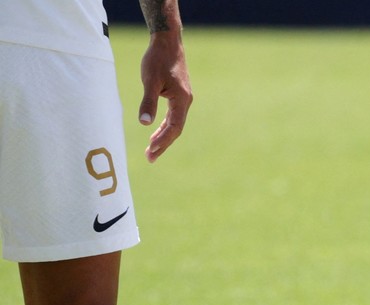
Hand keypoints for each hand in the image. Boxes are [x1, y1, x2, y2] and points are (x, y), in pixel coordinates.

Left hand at [138, 31, 192, 161]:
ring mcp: (183, 99)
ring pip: (175, 124)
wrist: (168, 42)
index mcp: (182, 100)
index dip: (163, 141)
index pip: (174, 127)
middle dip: (163, 144)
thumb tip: (145, 123)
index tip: (151, 151)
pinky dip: (165, 126)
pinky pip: (173, 116)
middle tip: (150, 159)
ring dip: (164, 137)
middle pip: (176, 129)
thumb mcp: (150, 81)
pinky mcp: (179, 95)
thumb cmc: (158, 59)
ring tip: (151, 150)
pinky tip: (155, 131)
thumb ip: (148, 102)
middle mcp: (186, 102)